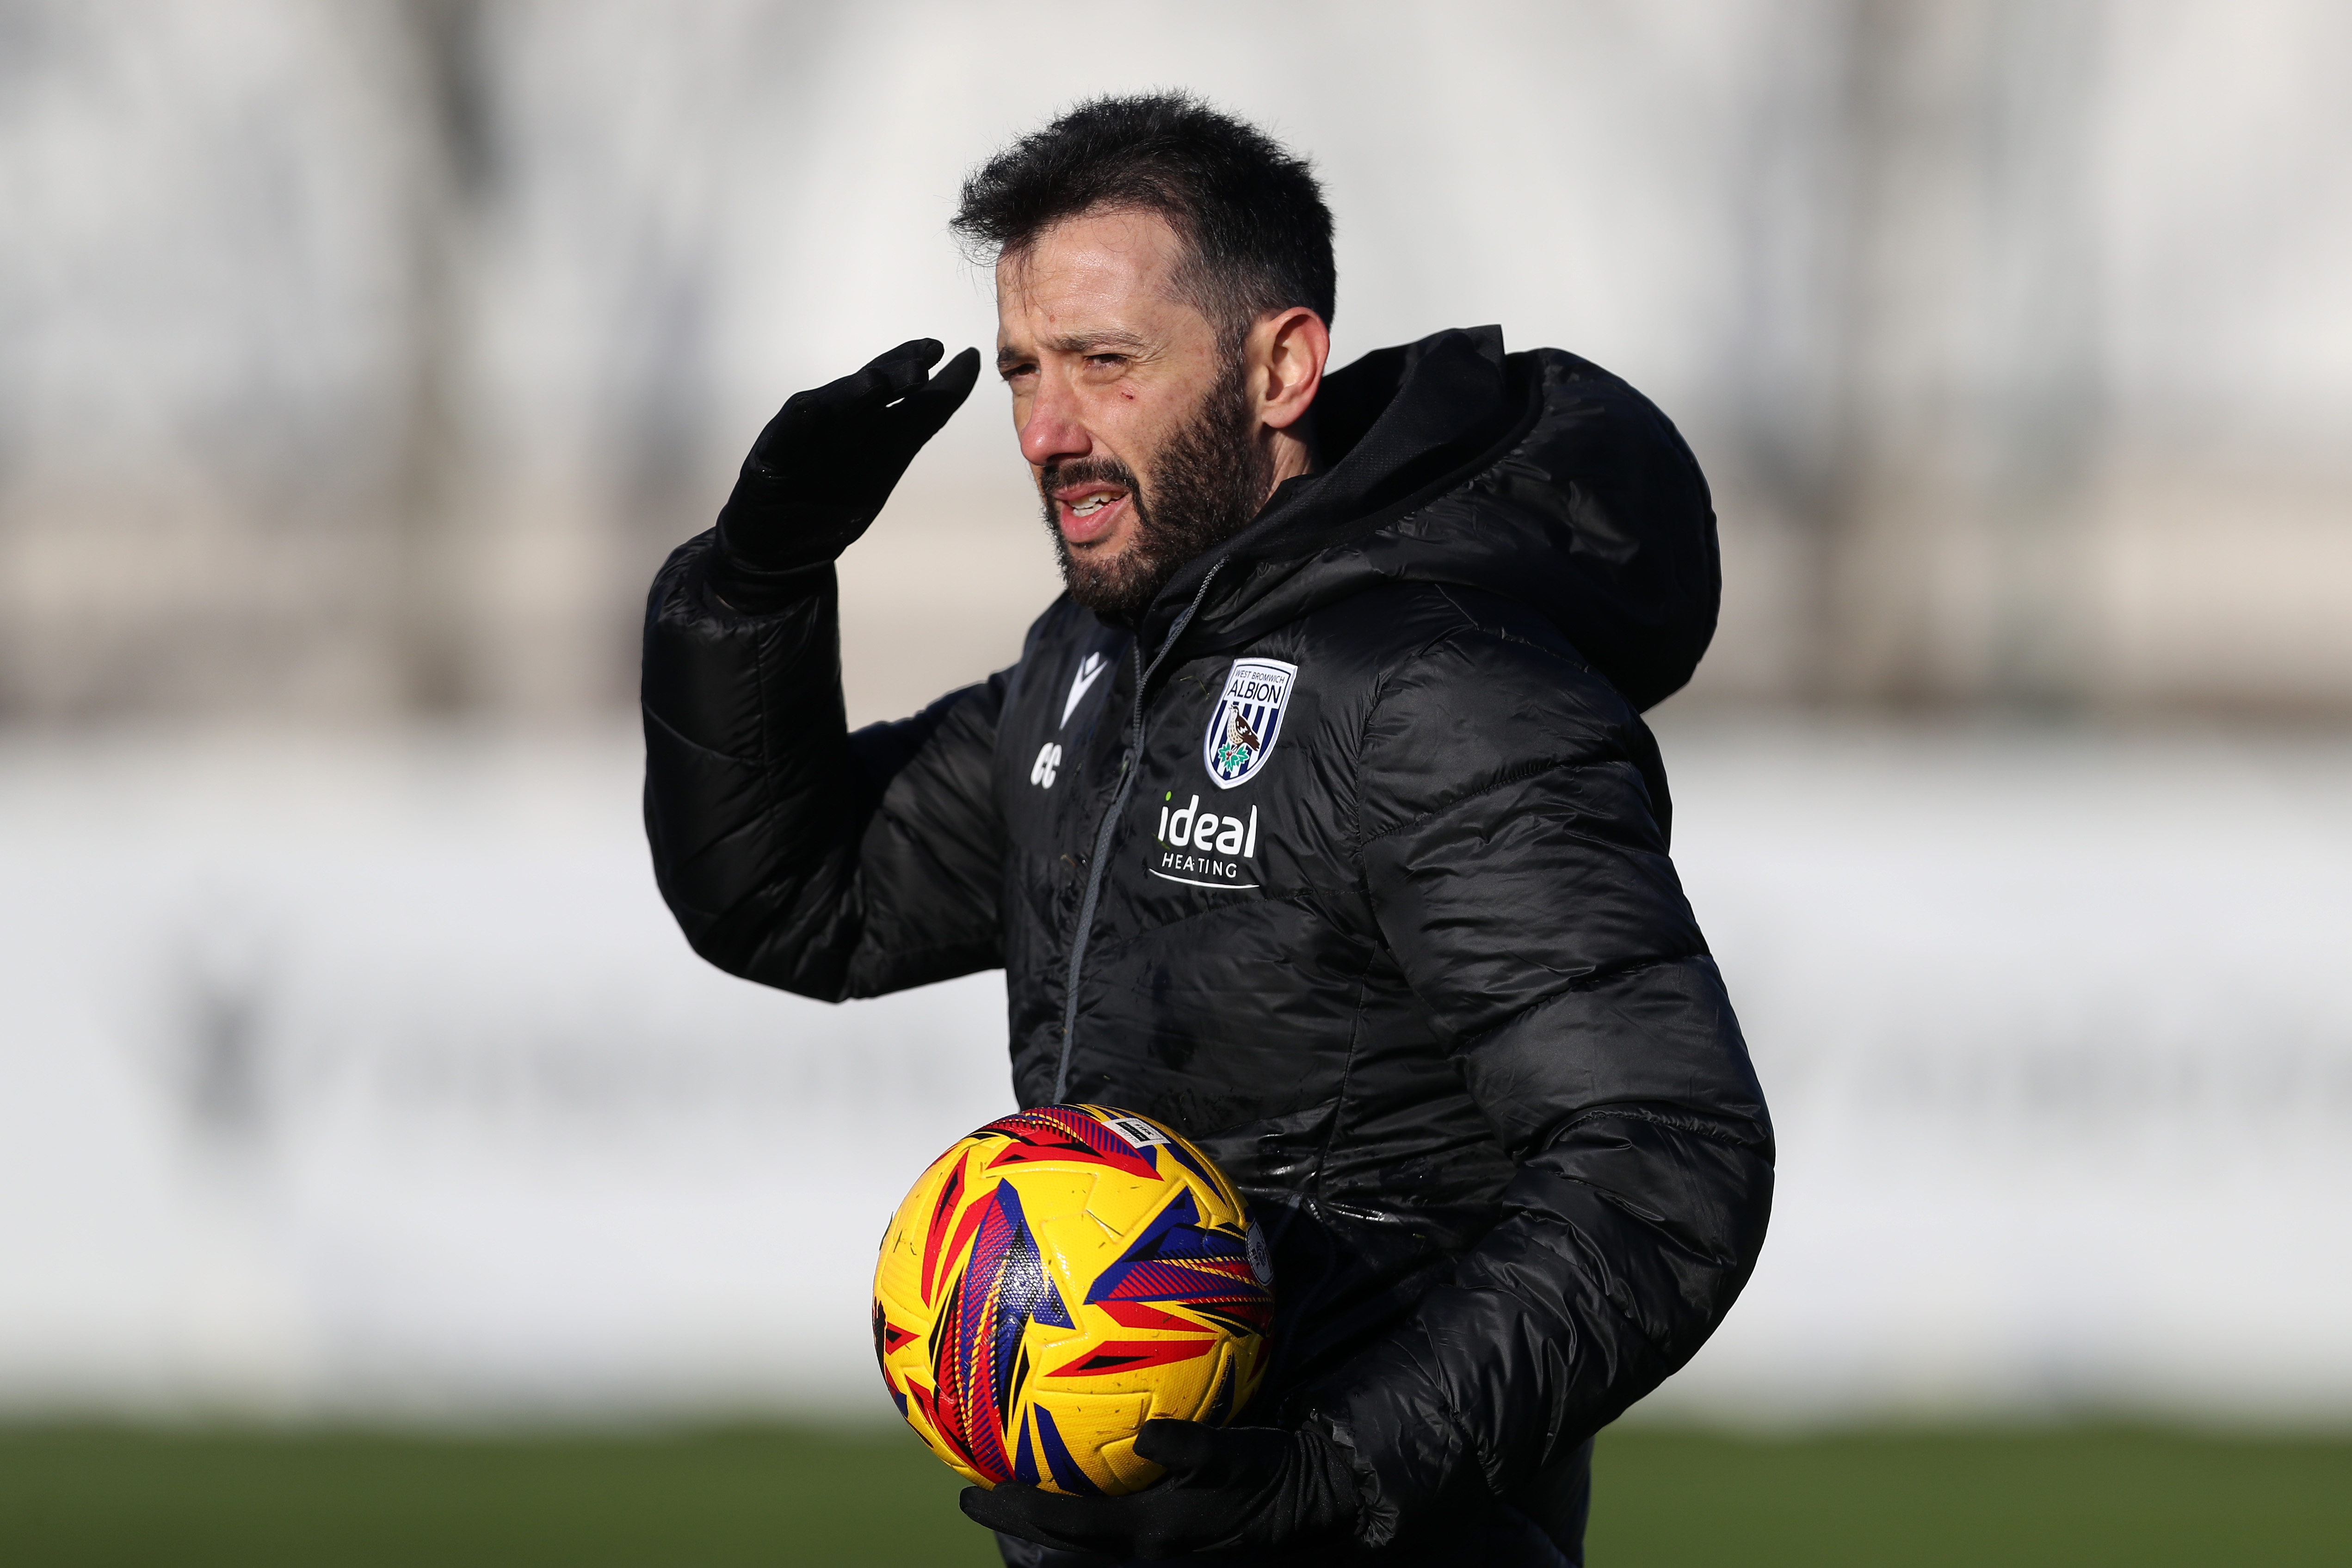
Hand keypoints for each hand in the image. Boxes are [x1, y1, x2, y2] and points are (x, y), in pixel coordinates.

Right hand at [714, 338, 979, 577]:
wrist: (785, 547)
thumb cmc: (836, 498)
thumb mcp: (891, 455)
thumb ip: (924, 414)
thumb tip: (970, 362)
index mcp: (865, 419)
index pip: (892, 384)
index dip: (914, 363)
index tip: (946, 350)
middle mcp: (835, 420)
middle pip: (864, 390)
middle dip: (891, 374)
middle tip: (922, 363)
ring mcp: (803, 438)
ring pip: (828, 408)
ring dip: (851, 394)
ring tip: (876, 381)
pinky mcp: (771, 462)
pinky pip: (785, 439)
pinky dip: (797, 425)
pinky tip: (811, 410)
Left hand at [959, 1419, 1362, 1560]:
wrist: (1310, 1502)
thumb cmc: (1272, 1471)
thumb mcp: (1235, 1455)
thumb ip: (1191, 1447)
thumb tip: (1148, 1435)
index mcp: (1151, 1530)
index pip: (1066, 1524)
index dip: (1017, 1510)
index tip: (972, 1492)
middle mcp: (1144, 1547)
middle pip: (1061, 1545)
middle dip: (1014, 1525)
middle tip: (972, 1497)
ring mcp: (1155, 1548)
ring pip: (1080, 1547)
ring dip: (1040, 1530)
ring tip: (1005, 1503)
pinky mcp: (1167, 1538)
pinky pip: (1104, 1533)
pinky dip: (1074, 1521)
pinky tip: (1069, 1493)